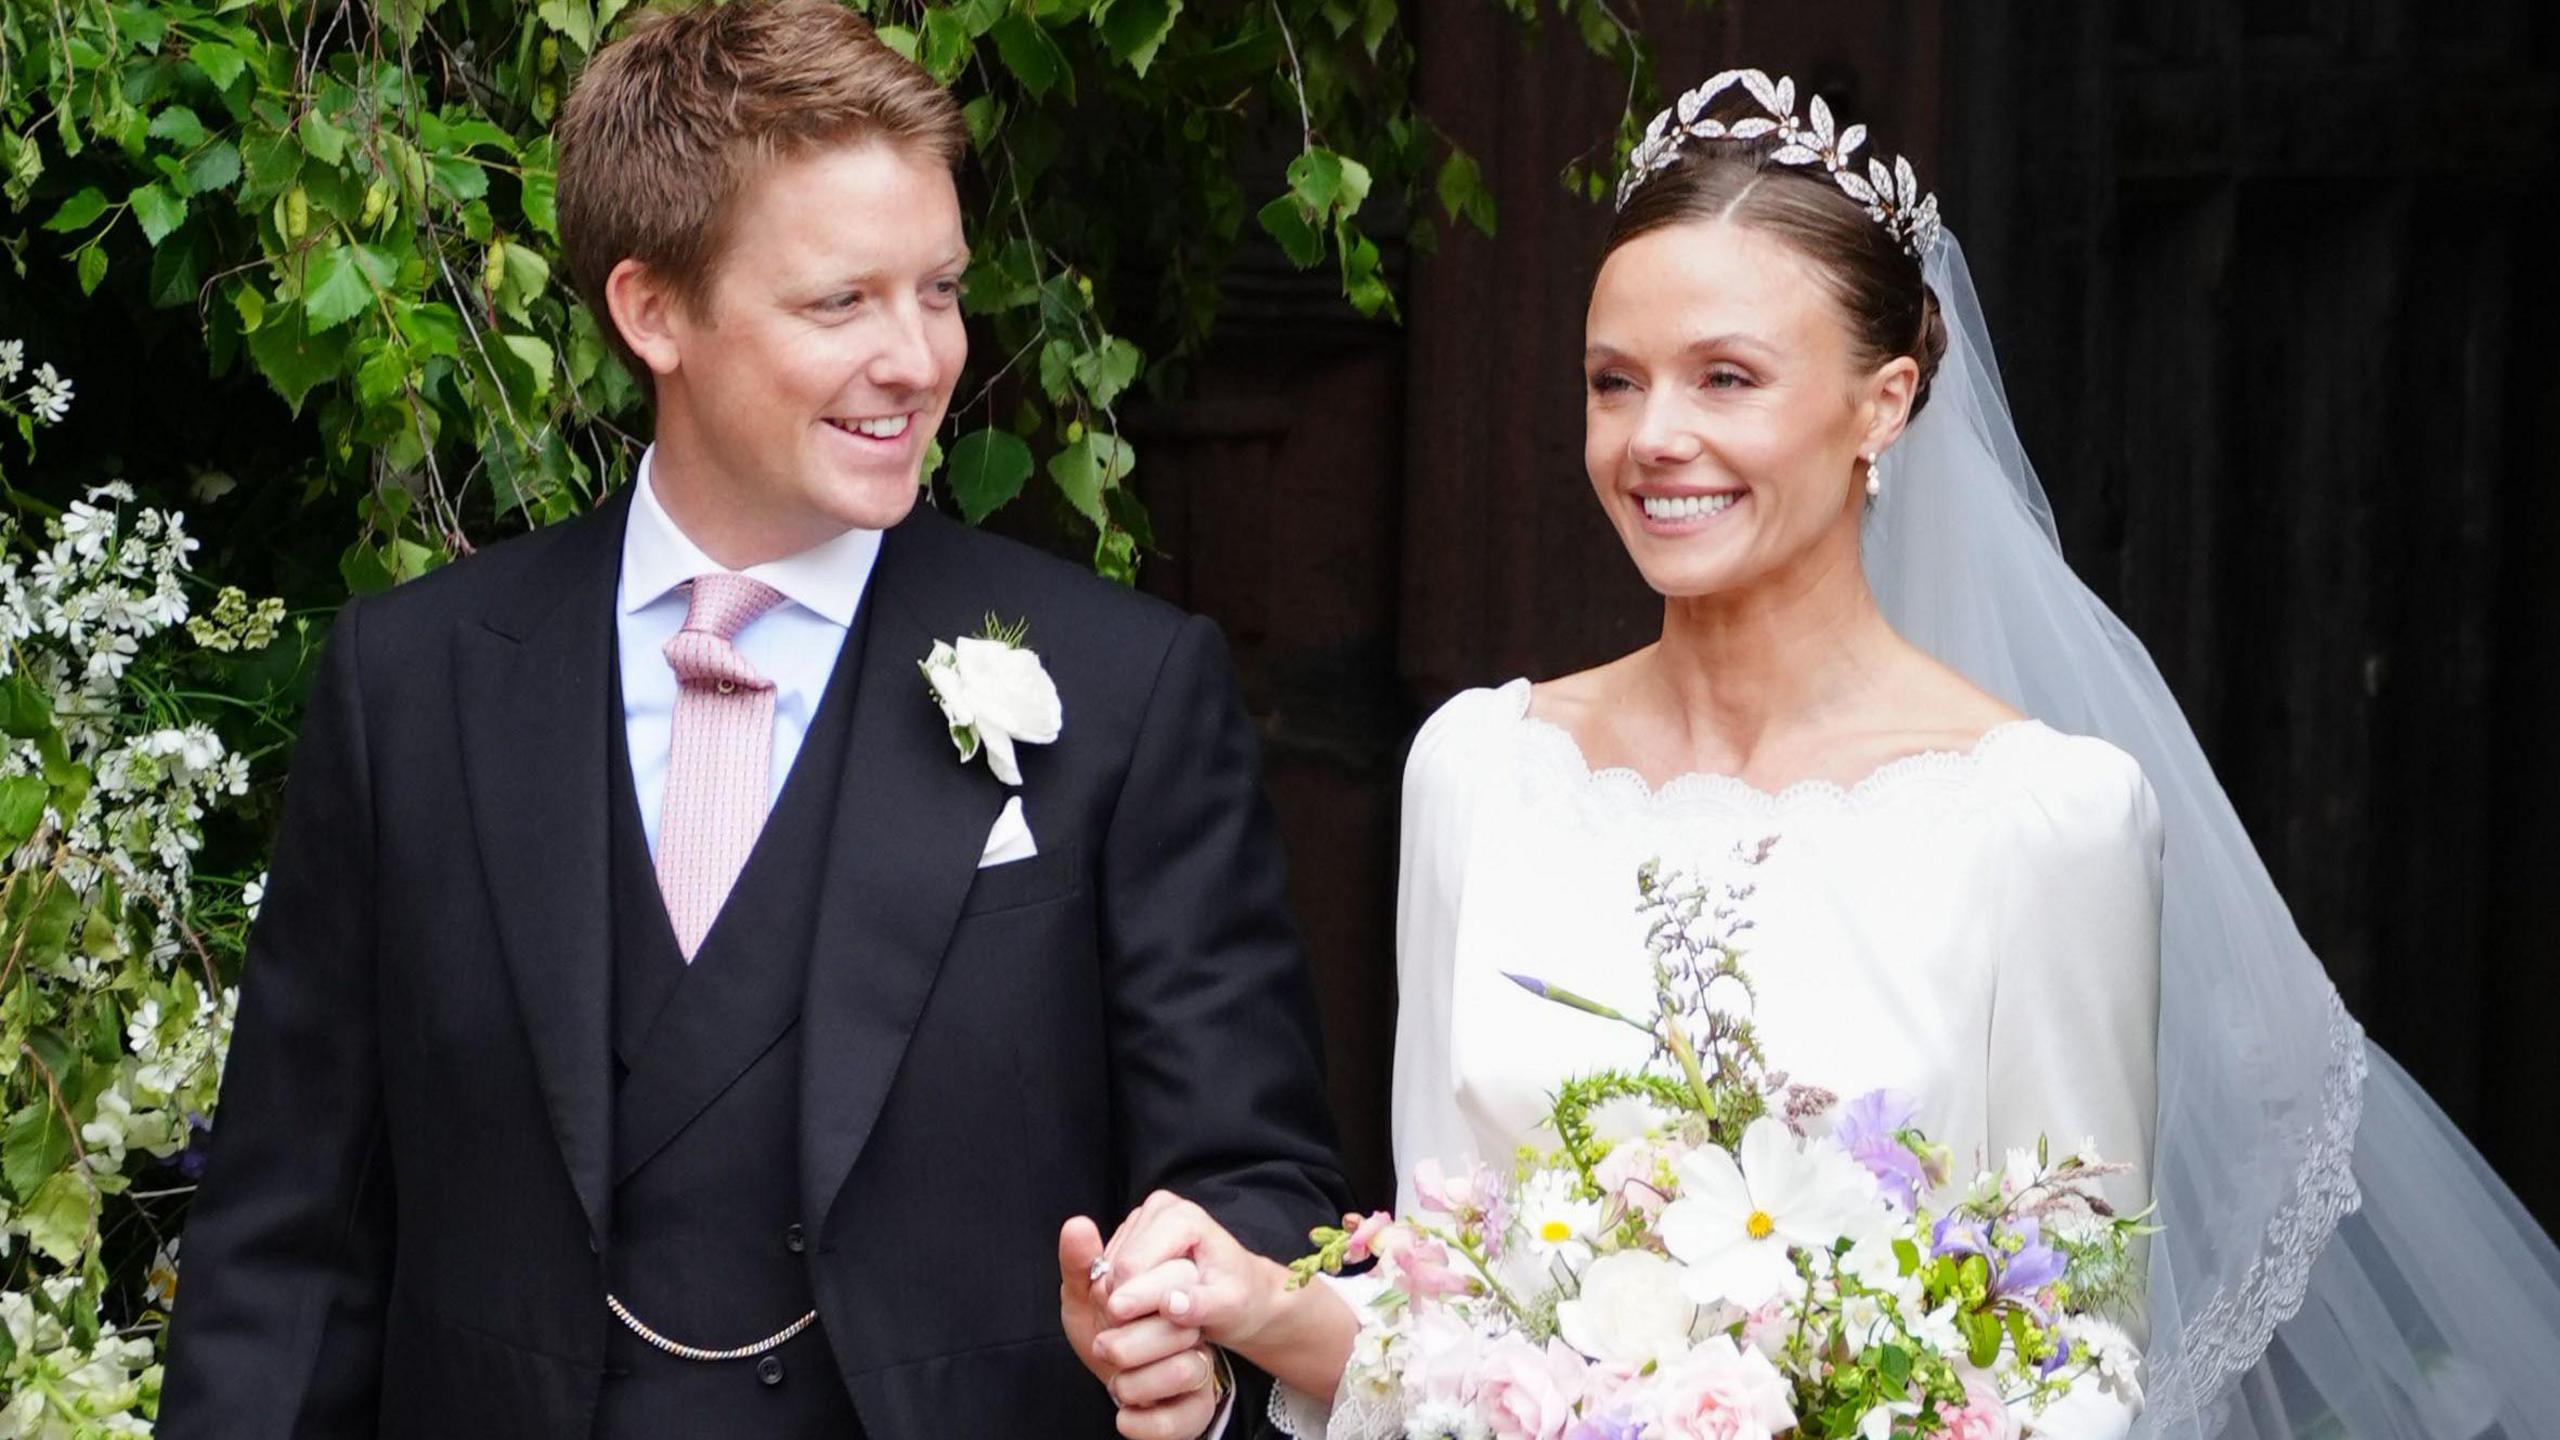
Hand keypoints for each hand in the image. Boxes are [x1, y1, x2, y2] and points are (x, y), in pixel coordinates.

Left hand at [1063, 1215, 1223, 1439]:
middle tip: (1102, 1346)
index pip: (1168, 1278)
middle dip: (1128, 1341)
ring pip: (1184, 1370)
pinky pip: (1182, 1418)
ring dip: (1133, 1384)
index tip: (1103, 1305)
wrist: (1123, 1381)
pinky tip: (1124, 1417)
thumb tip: (1077, 1223)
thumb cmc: (1107, 1330)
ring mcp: (1201, 1366)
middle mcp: (1194, 1325)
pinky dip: (1144, 1424)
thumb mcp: (1086, 1295)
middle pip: (1180, 1325)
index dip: (1124, 1295)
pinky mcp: (1199, 1408)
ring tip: (1113, 1382)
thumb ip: (1081, 1263)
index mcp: (1171, 1286)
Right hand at [1095, 1189, 1289, 1350]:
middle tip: (1159, 1323)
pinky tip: (1149, 1305)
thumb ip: (1201, 1306)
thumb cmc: (1240, 1299)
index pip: (1132, 1267)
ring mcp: (1142, 1217)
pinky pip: (1107, 1272)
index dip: (1136, 1305)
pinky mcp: (1131, 1233)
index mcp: (1182, 1217)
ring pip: (1107, 1272)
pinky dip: (1122, 1294)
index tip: (1154, 1329)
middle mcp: (1159, 1207)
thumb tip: (1170, 1304)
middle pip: (1116, 1268)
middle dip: (1129, 1303)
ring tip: (1159, 1314)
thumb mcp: (1229, 1308)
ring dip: (1124, 1300)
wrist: (1244, 1291)